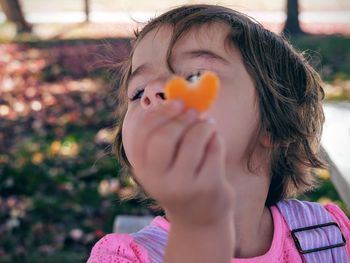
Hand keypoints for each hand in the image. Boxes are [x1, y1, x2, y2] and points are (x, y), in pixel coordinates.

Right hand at [131, 100, 233, 226]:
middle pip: (163, 138)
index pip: (142, 133)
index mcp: (142, 169)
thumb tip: (181, 95)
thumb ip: (168, 132)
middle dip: (180, 119)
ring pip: (193, 140)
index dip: (159, 113)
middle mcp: (157, 180)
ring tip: (207, 125)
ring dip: (203, 126)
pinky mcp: (208, 187)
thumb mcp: (167, 162)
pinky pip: (214, 148)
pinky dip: (216, 138)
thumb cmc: (182, 180)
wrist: (199, 219)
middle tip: (193, 111)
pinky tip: (214, 141)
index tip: (176, 103)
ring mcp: (183, 186)